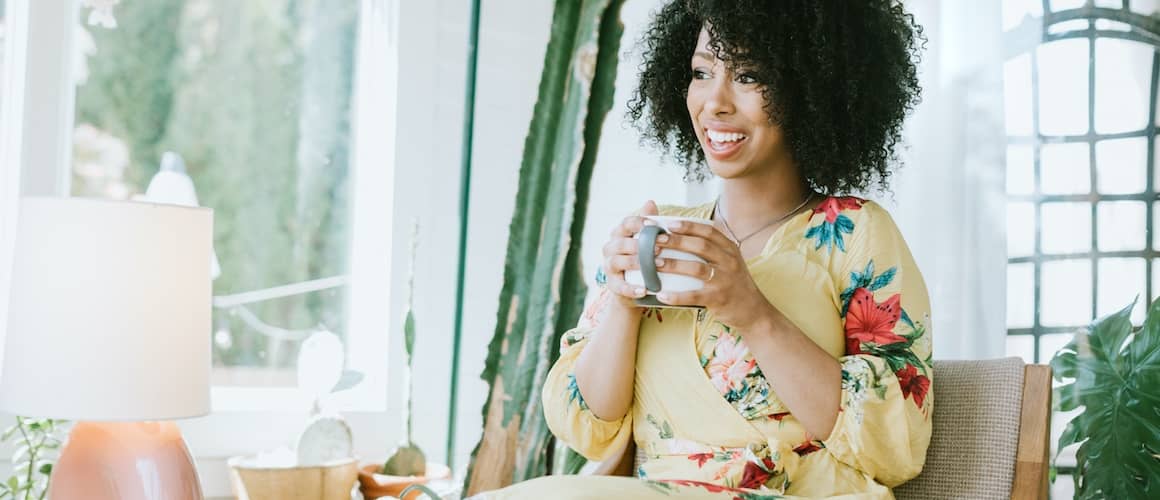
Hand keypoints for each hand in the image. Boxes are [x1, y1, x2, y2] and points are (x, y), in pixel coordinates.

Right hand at [600, 200, 659, 308]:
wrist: (635, 287)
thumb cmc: (643, 258)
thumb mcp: (646, 240)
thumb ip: (648, 223)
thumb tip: (650, 202)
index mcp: (619, 234)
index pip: (626, 223)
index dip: (639, 223)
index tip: (655, 226)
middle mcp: (610, 248)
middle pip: (621, 242)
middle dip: (641, 244)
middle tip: (661, 247)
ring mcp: (609, 266)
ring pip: (618, 262)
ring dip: (637, 263)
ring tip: (657, 266)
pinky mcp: (612, 285)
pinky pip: (619, 287)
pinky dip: (632, 289)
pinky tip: (645, 290)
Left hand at [653, 219, 774, 330]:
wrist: (754, 312)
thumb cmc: (735, 285)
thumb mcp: (730, 262)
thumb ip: (714, 250)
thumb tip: (683, 238)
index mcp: (730, 250)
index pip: (708, 232)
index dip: (688, 226)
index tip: (668, 224)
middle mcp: (729, 262)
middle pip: (700, 246)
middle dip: (676, 241)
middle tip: (656, 240)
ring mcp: (724, 280)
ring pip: (696, 268)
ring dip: (673, 264)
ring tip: (654, 263)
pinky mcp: (718, 299)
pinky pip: (694, 296)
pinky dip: (676, 296)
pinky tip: (661, 295)